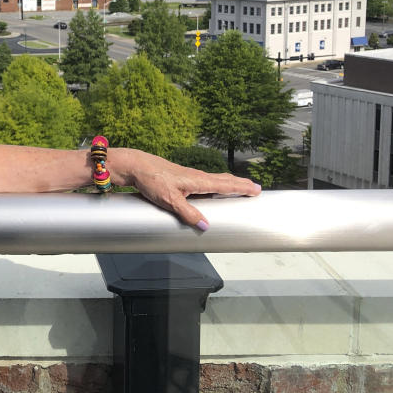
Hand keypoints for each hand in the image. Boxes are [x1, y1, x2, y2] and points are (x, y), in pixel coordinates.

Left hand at [113, 147, 260, 230]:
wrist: (135, 166)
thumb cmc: (152, 180)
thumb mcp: (170, 200)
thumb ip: (188, 213)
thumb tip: (205, 225)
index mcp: (198, 180)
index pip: (226, 185)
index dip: (242, 187)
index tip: (257, 189)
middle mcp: (196, 176)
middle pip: (224, 179)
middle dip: (240, 184)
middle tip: (255, 188)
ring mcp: (188, 175)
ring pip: (214, 179)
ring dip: (229, 182)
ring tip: (239, 186)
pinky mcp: (181, 177)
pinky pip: (205, 180)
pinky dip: (215, 183)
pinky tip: (211, 188)